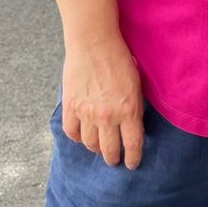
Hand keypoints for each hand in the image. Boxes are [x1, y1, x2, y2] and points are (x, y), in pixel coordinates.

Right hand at [61, 34, 143, 167]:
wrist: (94, 43)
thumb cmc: (119, 60)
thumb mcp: (137, 85)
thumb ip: (134, 108)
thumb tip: (133, 126)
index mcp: (129, 110)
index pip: (133, 145)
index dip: (133, 158)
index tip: (132, 164)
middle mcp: (108, 116)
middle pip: (110, 150)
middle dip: (113, 159)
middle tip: (114, 160)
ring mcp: (87, 112)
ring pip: (90, 144)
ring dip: (95, 148)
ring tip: (98, 146)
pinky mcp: (70, 106)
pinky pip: (71, 132)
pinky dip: (77, 137)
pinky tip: (82, 134)